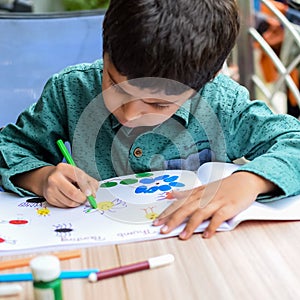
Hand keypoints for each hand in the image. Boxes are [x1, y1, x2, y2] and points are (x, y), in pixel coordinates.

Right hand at [41, 163, 98, 206]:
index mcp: (64, 168)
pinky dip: (71, 204)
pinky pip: (64, 206)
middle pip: (73, 193)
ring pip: (69, 202)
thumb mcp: (79, 174)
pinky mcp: (49, 198)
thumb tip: (93, 194)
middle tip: (86, 199)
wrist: (49, 178)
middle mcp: (55, 178)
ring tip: (79, 198)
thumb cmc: (67, 176)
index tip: (91, 194)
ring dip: (78, 203)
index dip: (87, 187)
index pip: (79, 178)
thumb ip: (90, 182)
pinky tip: (70, 199)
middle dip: (83, 198)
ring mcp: (51, 189)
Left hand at [153, 171, 276, 238]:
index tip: (156, 222)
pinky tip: (206, 235)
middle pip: (185, 208)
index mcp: (197, 193)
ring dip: (190, 225)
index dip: (166, 213)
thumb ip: (187, 193)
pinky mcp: (228, 207)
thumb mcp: (203, 188)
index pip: (178, 203)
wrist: (244, 180)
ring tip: (182, 237)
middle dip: (173, 219)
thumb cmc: (223, 186)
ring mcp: (216, 201)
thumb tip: (171, 194)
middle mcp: (204, 196)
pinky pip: (218, 217)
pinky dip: (212, 226)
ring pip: (200, 213)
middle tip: (162, 230)